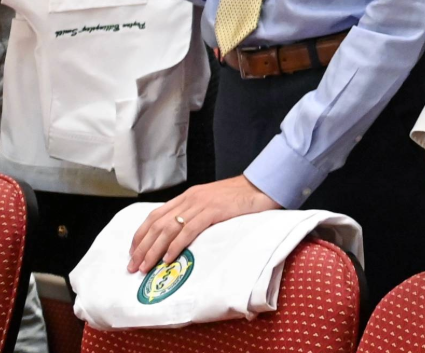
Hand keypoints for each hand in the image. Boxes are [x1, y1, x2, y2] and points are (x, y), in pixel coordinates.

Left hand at [129, 175, 278, 272]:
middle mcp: (190, 198)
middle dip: (142, 247)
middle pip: (157, 225)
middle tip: (133, 267)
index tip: (133, 252)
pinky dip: (175, 245)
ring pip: (168, 229)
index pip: (155, 216)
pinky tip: (168, 258)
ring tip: (145, 267)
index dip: (140, 235)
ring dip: (153, 250)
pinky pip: (189, 230)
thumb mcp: (214, 202)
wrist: (265, 184)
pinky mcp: (214, 210)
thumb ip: (197, 213)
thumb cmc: (242, 197)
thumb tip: (182, 235)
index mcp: (188, 196)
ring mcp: (201, 203)